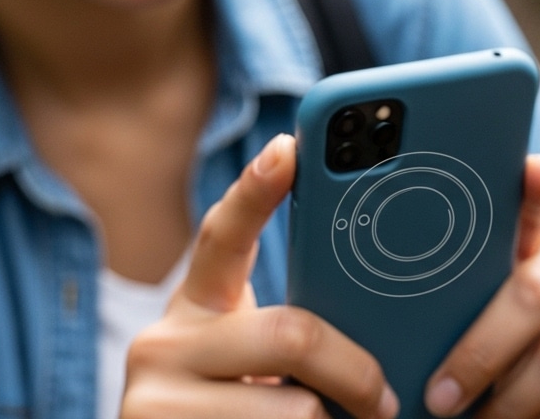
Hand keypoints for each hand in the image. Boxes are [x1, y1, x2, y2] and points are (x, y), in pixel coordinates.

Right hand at [120, 135, 397, 418]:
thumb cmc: (242, 414)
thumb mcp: (256, 364)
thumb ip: (292, 333)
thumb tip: (380, 314)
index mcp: (197, 307)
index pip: (224, 234)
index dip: (257, 188)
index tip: (289, 147)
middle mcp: (161, 342)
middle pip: (291, 334)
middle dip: (355, 372)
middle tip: (385, 400)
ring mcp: (153, 398)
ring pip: (298, 408)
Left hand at [424, 154, 539, 418]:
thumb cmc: (506, 336)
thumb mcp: (480, 304)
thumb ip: (460, 285)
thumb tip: (399, 270)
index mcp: (538, 239)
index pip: (535, 202)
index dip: (536, 187)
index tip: (531, 172)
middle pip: (537, 290)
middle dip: (480, 353)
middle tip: (440, 397)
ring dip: (511, 402)